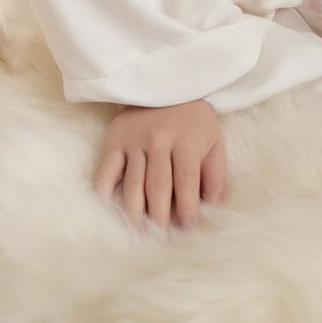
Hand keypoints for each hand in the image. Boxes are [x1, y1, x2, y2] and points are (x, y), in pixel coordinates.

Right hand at [93, 99, 227, 231]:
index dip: (187, 210)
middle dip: (160, 218)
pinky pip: (106, 170)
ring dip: (135, 213)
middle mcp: (159, 140)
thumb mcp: (214, 140)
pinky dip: (104, 192)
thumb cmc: (194, 121)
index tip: (188, 228)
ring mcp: (135, 140)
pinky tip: (110, 209)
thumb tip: (215, 207)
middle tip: (162, 238)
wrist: (166, 85)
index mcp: (187, 140)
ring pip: (132, 185)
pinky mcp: (115, 140)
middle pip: (157, 188)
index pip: (186, 182)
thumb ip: (217, 173)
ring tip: (141, 232)